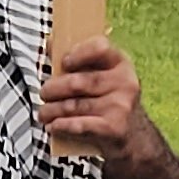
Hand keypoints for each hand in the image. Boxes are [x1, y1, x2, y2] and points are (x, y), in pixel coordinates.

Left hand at [37, 37, 143, 152]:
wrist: (135, 135)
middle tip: (44, 93)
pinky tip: (53, 126)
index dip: (78, 53)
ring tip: (43, 113)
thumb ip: (77, 57)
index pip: (100, 48)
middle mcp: (124, 82)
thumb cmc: (109, 98)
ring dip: (51, 110)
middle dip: (53, 89)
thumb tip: (50, 42)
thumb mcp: (102, 74)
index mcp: (120, 62)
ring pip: (74, 105)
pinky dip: (62, 126)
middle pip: (78, 82)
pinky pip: (80, 125)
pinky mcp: (114, 128)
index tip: (63, 63)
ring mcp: (120, 105)